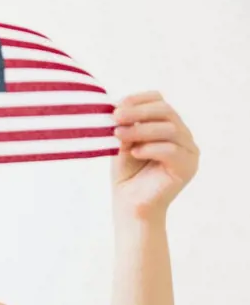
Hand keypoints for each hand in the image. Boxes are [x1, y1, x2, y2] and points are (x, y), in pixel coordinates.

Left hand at [112, 91, 199, 220]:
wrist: (130, 204)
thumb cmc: (127, 173)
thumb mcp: (123, 143)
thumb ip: (125, 125)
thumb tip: (118, 106)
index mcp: (168, 126)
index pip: (160, 101)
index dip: (139, 99)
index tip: (116, 105)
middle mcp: (183, 136)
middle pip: (166, 111)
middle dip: (138, 111)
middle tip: (115, 117)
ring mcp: (189, 151)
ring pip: (170, 129)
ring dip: (141, 129)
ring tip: (119, 134)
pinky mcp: (187, 167)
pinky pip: (172, 150)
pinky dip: (151, 148)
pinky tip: (134, 152)